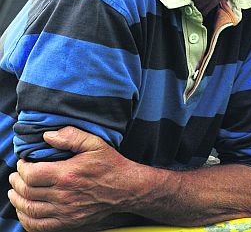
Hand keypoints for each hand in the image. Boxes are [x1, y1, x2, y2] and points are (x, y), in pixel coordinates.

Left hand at [8, 126, 132, 231]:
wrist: (126, 189)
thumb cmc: (111, 165)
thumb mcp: (95, 144)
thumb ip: (71, 136)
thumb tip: (47, 136)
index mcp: (67, 174)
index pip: (31, 174)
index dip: (22, 168)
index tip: (23, 163)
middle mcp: (63, 195)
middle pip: (27, 192)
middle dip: (16, 182)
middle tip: (16, 176)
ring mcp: (65, 211)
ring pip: (29, 209)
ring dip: (17, 200)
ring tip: (15, 191)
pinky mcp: (68, 222)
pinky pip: (38, 225)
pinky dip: (26, 219)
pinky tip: (25, 210)